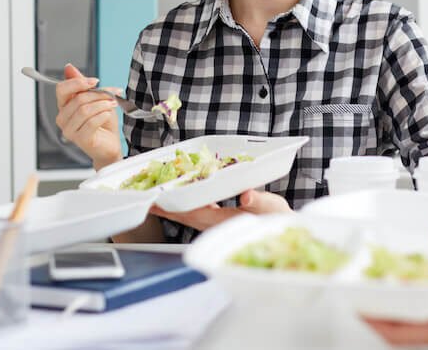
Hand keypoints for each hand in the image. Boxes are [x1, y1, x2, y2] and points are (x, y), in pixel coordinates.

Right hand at [54, 63, 123, 169]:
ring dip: (103, 104)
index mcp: (64, 106)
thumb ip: (82, 84)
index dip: (78, 82)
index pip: (61, 89)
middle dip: (99, 94)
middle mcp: (62, 119)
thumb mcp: (95, 98)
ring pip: (85, 110)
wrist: (110, 144)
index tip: (96, 81)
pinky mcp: (80, 140)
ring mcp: (69, 131)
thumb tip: (68, 67)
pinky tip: (108, 115)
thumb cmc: (102, 122)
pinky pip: (91, 122)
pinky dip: (103, 115)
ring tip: (113, 104)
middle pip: (78, 98)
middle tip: (113, 94)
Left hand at [149, 189, 291, 230]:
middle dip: (164, 206)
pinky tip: (184, 195)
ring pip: (188, 213)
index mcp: (221, 219)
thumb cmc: (277, 220)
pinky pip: (197, 211)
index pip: (190, 211)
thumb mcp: (270, 207)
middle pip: (183, 213)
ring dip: (172, 205)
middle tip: (144, 197)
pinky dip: (186, 203)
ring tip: (157, 196)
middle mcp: (213, 222)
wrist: (284, 231)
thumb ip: (258, 200)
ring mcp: (215, 222)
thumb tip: (245, 195)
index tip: (154, 201)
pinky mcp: (219, 219)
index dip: (171, 206)